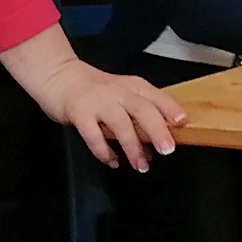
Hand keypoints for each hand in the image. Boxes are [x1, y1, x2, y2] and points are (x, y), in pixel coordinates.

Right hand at [45, 63, 185, 171]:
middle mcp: (118, 92)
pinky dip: (104, 151)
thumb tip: (158, 144)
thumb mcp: (122, 94)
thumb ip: (140, 115)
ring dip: (132, 147)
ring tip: (141, 165)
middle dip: (156, 130)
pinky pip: (93, 135)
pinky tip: (112, 161)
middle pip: (142, 110)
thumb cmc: (94, 89)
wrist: (59, 76)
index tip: (182, 122)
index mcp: (133, 86)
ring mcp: (98, 102)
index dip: (170, 109)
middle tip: (167, 149)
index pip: (156, 96)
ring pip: (120, 124)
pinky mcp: (79, 112)